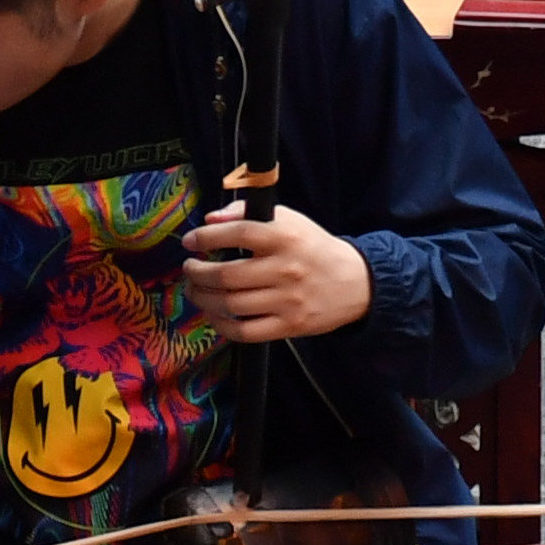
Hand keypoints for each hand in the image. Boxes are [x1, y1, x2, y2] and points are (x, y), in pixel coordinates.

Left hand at [182, 199, 374, 340]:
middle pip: (228, 276)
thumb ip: (245, 213)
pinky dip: (221, 325)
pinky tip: (212, 314)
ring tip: (194, 290)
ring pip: (231, 305)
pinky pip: (246, 332)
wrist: (356, 283)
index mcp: (285, 238)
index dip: (207, 237)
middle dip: (197, 273)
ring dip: (203, 298)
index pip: (239, 234)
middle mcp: (285, 270)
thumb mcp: (287, 219)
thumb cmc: (313, 247)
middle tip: (188, 269)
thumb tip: (209, 220)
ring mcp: (288, 302)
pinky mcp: (290, 327)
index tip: (190, 241)